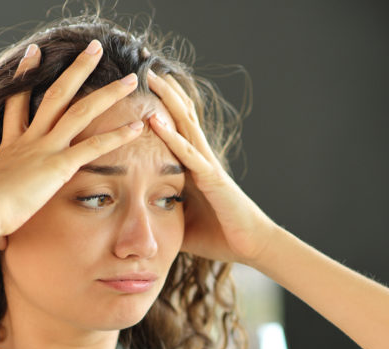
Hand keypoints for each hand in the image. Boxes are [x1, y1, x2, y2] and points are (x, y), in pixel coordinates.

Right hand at [0, 41, 144, 241]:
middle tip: (93, 48)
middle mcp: (28, 140)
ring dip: (108, 94)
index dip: (24, 77)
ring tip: (131, 79)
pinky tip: (138, 127)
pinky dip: (117, 135)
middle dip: (76, 69)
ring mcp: (43, 149)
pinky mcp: (58, 166)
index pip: (16, 103)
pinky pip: (93, 146)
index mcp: (10, 146)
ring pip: (80, 111)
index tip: (33, 55)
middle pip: (54, 93)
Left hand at [144, 71, 277, 263]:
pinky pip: (188, 155)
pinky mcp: (212, 179)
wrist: (252, 246)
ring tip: (149, 76)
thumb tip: (136, 212)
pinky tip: (155, 121)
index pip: (175, 126)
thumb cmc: (220, 235)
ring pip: (185, 125)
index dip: (159, 103)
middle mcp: (200, 158)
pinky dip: (171, 137)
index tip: (141, 83)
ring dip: (167, 100)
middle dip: (163, 89)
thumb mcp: (181, 221)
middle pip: (181, 114)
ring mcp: (207, 166)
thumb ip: (162, 210)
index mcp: (192, 166)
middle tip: (143, 62)